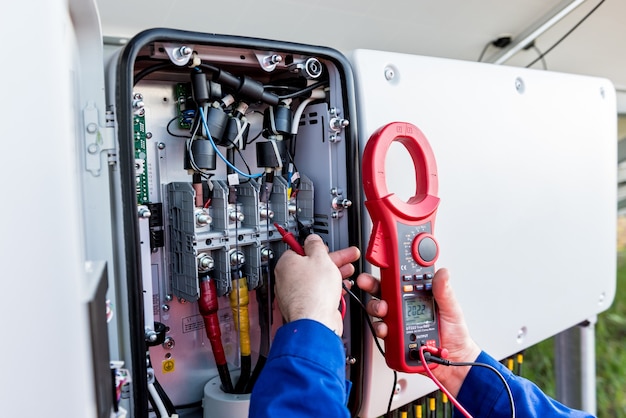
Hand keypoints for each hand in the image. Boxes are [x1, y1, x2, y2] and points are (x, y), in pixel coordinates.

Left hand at [274, 234, 359, 335]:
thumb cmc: (314, 292)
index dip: (316, 247)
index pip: (300, 249)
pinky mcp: (305, 307)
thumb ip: (317, 245)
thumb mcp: (320, 258)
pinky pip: (318, 294)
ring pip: (317, 280)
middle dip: (332, 260)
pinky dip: (330, 289)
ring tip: (348, 271)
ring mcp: (295, 295)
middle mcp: (287, 280)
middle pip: (311, 265)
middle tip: (345, 256)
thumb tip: (313, 239)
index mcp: (286, 264)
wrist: (316, 322)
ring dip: (334, 274)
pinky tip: (342, 287)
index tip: (326, 247)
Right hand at [356, 268, 480, 396]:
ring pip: (378, 311)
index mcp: (417, 296)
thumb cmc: (455, 334)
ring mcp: (398, 323)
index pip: (400, 279)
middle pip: (382, 292)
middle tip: (369, 283)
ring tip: (383, 310)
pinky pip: (382, 333)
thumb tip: (443, 273)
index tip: (383, 263)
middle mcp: (404, 307)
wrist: (455, 361)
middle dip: (371, 285)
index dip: (389, 269)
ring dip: (376, 308)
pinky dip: (381, 330)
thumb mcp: (451, 309)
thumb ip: (444, 292)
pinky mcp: (395, 339)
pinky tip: (386, 330)